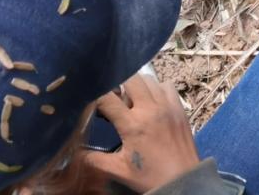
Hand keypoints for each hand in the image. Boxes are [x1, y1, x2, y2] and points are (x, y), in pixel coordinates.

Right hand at [84, 75, 198, 192]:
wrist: (184, 179)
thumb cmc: (150, 176)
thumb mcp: (118, 170)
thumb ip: (94, 160)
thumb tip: (74, 152)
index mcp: (133, 124)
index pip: (108, 97)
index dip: (97, 95)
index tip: (93, 99)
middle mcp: (150, 109)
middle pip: (130, 78)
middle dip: (118, 83)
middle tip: (115, 98)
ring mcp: (167, 106)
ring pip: (149, 79)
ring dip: (137, 85)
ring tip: (132, 100)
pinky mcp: (179, 108)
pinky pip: (166, 85)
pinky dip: (156, 88)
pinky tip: (151, 101)